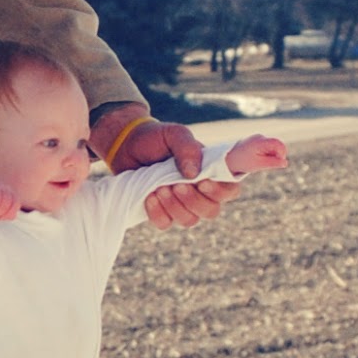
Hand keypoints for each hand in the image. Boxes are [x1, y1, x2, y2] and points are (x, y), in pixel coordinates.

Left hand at [102, 112, 240, 231]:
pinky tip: (149, 197)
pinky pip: (165, 223)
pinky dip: (157, 212)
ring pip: (189, 220)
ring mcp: (181, 205)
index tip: (202, 182)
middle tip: (175, 184)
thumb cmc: (157, 138)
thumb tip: (193, 174)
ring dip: (174, 206)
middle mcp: (200, 192)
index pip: (230, 190)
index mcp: (211, 173)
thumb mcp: (174, 134)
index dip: (220, 191)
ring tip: (159, 188)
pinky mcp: (161, 212)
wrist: (127, 145)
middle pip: (211, 211)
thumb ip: (187, 148)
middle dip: (193, 201)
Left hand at [226, 134, 288, 174]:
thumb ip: (272, 163)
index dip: (282, 153)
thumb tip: (285, 163)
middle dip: (276, 155)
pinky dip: (266, 154)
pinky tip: (258, 159)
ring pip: (272, 146)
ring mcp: (258, 138)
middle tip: (266, 164)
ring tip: (259, 161)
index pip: (278, 144)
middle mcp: (260, 137)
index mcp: (260, 142)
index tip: (279, 163)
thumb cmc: (243, 162)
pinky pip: (266, 147)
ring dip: (270, 155)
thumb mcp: (258, 164)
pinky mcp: (256, 141)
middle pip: (276, 145)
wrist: (228, 157)